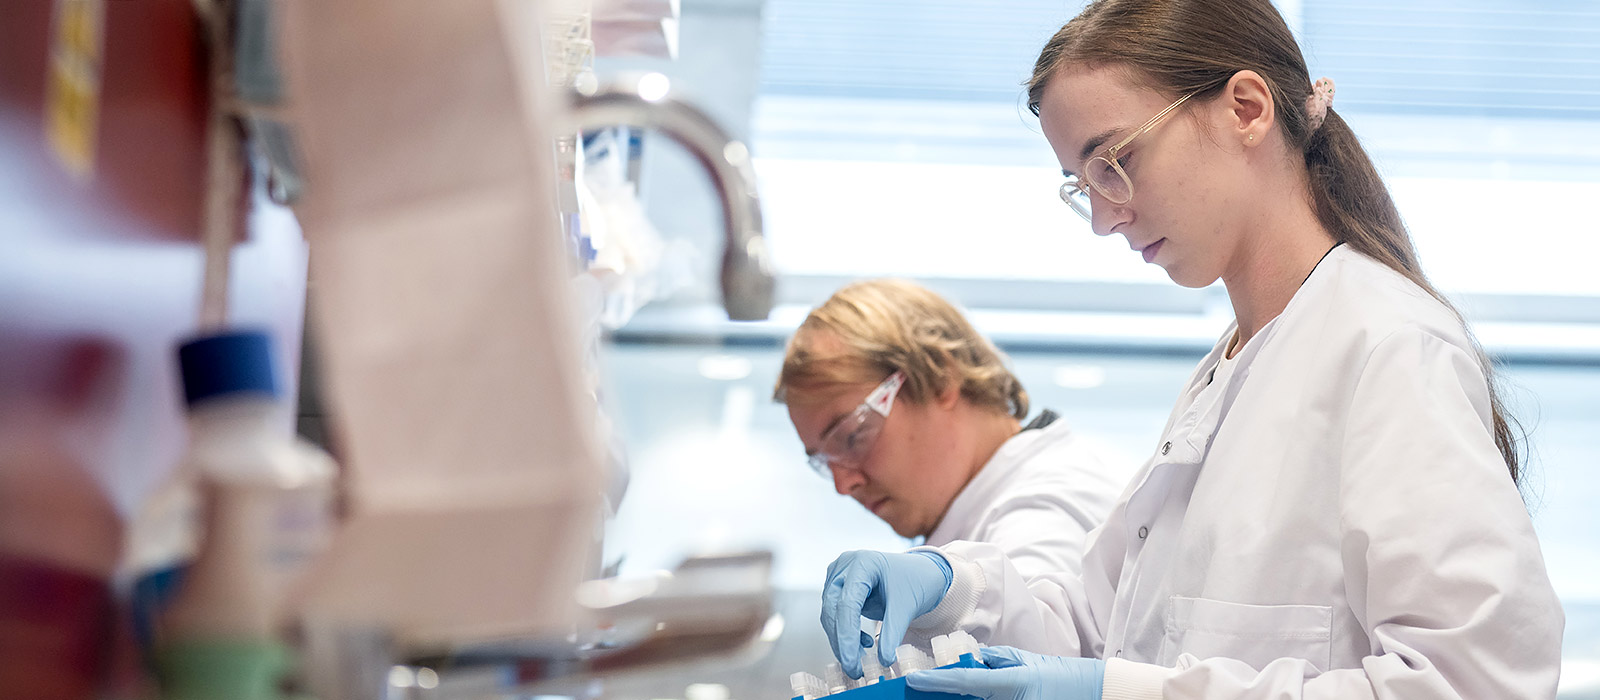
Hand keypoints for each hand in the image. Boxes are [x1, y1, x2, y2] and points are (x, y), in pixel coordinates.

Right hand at [820, 550, 950, 678]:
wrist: (920, 573)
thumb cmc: (915, 581)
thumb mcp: (906, 607)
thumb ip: (893, 633)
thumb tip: (884, 660)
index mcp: (863, 563)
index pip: (847, 603)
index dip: (847, 636)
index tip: (851, 662)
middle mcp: (846, 566)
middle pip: (833, 609)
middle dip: (842, 642)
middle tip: (854, 668)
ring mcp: (840, 575)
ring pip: (830, 614)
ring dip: (842, 640)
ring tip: (860, 659)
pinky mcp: (839, 587)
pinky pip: (835, 614)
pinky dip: (846, 633)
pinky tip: (865, 642)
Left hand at [905, 646, 1104, 699]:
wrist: (1089, 692)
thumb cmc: (1058, 675)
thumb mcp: (1024, 661)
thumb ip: (994, 660)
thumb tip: (967, 660)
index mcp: (1012, 681)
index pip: (966, 680)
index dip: (936, 681)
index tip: (914, 680)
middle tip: (921, 694)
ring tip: (935, 696)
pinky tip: (968, 698)